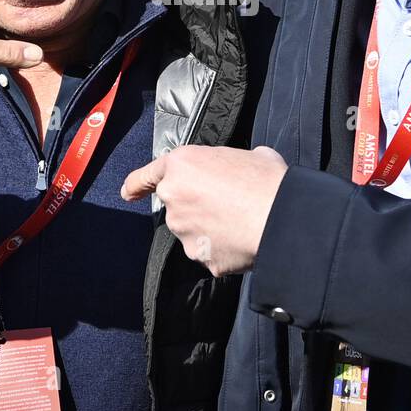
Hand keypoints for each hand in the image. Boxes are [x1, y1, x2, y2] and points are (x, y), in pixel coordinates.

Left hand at [121, 145, 287, 275]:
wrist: (282, 217)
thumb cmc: (267, 180)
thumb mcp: (249, 155)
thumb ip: (228, 162)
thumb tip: (241, 169)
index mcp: (182, 165)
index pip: (145, 176)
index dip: (136, 185)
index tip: (129, 193)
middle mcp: (174, 197)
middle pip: (178, 205)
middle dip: (197, 206)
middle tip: (229, 203)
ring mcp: (184, 230)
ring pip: (192, 230)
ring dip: (210, 228)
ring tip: (241, 221)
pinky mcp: (199, 256)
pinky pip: (209, 252)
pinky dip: (223, 249)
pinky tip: (243, 240)